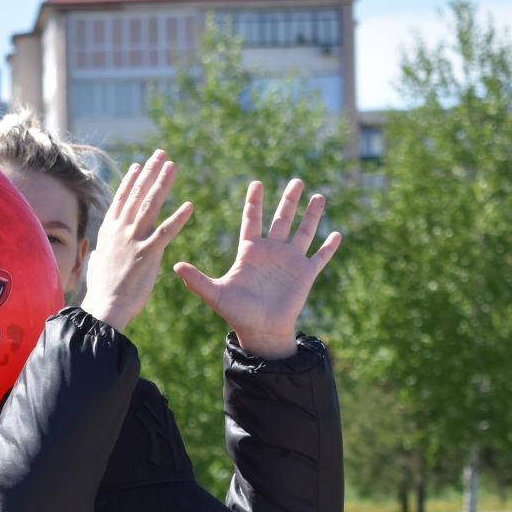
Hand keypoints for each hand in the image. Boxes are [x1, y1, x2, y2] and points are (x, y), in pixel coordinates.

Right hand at [78, 149, 195, 332]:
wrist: (105, 306)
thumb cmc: (102, 290)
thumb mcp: (97, 264)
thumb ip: (101, 252)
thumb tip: (97, 252)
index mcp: (108, 231)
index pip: (121, 199)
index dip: (131, 181)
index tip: (139, 165)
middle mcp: (120, 230)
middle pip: (137, 194)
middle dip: (150, 172)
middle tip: (162, 154)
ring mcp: (133, 240)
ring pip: (150, 205)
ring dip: (163, 183)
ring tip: (173, 166)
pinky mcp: (147, 253)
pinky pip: (166, 231)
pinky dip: (178, 218)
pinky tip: (190, 205)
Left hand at [174, 178, 341, 357]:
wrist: (260, 331)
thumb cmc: (236, 313)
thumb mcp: (215, 294)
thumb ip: (196, 279)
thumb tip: (175, 265)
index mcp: (250, 252)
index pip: (252, 220)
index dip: (254, 202)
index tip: (257, 183)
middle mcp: (272, 252)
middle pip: (282, 219)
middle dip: (289, 200)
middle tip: (296, 180)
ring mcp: (290, 261)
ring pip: (303, 231)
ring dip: (312, 215)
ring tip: (318, 196)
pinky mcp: (305, 274)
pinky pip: (319, 257)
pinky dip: (329, 246)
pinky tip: (337, 234)